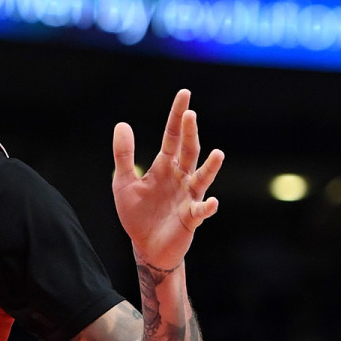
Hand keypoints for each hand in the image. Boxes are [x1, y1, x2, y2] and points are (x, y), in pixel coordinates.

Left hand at [112, 89, 223, 271]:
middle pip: (188, 151)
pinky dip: (207, 207)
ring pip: (202, 178)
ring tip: (218, 154)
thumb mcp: (123, 182)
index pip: (172, 136)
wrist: (145, 246)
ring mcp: (188, 197)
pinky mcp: (190, 218)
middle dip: (190, 134)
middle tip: (191, 115)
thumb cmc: (137, 213)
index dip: (177, 116)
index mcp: (164, 167)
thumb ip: (123, 155)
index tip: (185, 94)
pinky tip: (211, 201)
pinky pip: (201, 211)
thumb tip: (122, 124)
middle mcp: (180, 178)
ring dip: (210, 168)